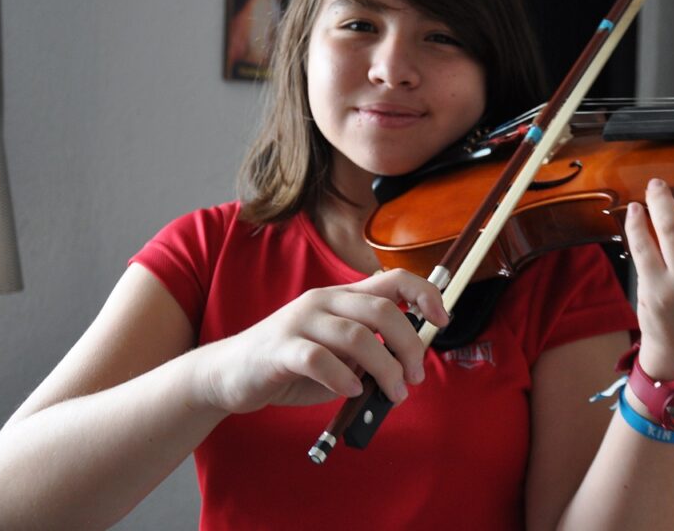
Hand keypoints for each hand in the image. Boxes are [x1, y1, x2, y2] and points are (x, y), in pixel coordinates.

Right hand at [195, 269, 448, 414]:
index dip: (424, 294)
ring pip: (356, 335)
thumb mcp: (338, 354)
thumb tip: (407, 366)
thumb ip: (370, 353)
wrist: (230, 373)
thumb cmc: (292, 365)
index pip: (393, 279)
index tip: (443, 319)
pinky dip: (342, 376)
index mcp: (342, 297)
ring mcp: (300, 322)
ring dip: (384, 368)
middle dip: (409, 345)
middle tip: (415, 377)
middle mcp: (324, 301)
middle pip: (381, 309)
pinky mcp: (279, 348)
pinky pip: (318, 358)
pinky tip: (351, 391)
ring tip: (393, 393)